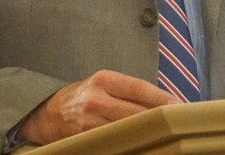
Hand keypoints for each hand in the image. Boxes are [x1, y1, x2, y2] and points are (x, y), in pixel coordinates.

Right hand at [18, 70, 178, 143]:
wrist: (45, 114)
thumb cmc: (81, 96)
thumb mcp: (102, 84)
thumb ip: (128, 91)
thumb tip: (163, 102)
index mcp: (103, 80)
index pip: (140, 88)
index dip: (162, 98)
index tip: (179, 106)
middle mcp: (96, 99)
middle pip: (136, 112)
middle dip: (159, 117)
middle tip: (177, 123)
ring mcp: (89, 122)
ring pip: (127, 130)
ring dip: (147, 133)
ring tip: (163, 134)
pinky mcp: (85, 140)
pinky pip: (113, 143)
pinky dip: (129, 143)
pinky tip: (141, 143)